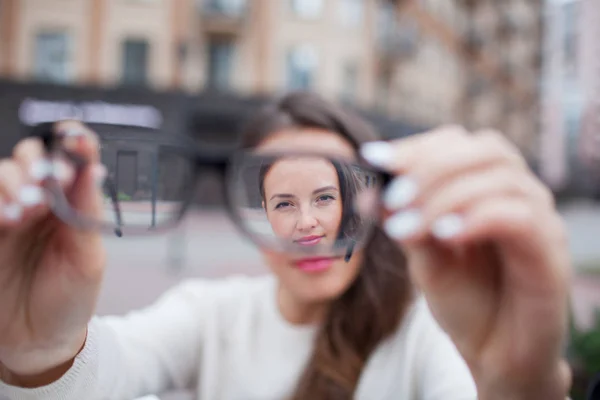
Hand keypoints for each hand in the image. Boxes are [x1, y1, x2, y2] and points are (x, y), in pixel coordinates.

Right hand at [0, 121, 105, 376]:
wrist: (38, 341)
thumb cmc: (71, 299)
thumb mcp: (89, 258)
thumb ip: (86, 212)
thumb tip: (94, 167)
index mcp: (72, 204)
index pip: (71, 160)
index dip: (73, 142)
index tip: (75, 135)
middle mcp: (40, 203)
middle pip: (30, 158)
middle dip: (37, 163)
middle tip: (46, 183)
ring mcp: (10, 214)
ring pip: (2, 174)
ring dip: (13, 182)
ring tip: (26, 209)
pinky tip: (6, 216)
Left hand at [361, 126, 570, 398]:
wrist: (494, 356)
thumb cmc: (463, 301)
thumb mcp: (424, 258)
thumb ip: (406, 222)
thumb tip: (372, 189)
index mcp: (486, 188)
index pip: (458, 143)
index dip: (416, 147)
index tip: (373, 159)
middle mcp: (519, 195)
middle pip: (485, 149)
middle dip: (431, 167)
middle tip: (394, 198)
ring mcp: (540, 220)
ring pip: (501, 178)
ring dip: (446, 195)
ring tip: (408, 225)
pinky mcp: (551, 253)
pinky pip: (519, 216)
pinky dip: (476, 217)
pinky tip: (444, 236)